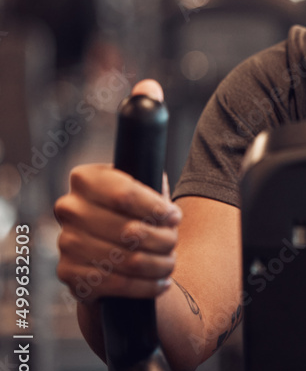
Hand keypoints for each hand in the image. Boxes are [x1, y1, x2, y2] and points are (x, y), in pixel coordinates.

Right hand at [55, 80, 181, 301]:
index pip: (125, 192)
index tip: (176, 215)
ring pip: (126, 258)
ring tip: (169, 259)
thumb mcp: (145, 171)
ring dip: (159, 262)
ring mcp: (66, 243)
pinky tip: (158, 280)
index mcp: (87, 179)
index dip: (157, 207)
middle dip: (164, 239)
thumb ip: (146, 129)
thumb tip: (149, 85)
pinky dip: (145, 285)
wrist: (115, 256)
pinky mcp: (70, 276)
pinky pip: (115, 284)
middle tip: (174, 240)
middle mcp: (69, 209)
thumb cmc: (135, 211)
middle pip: (129, 230)